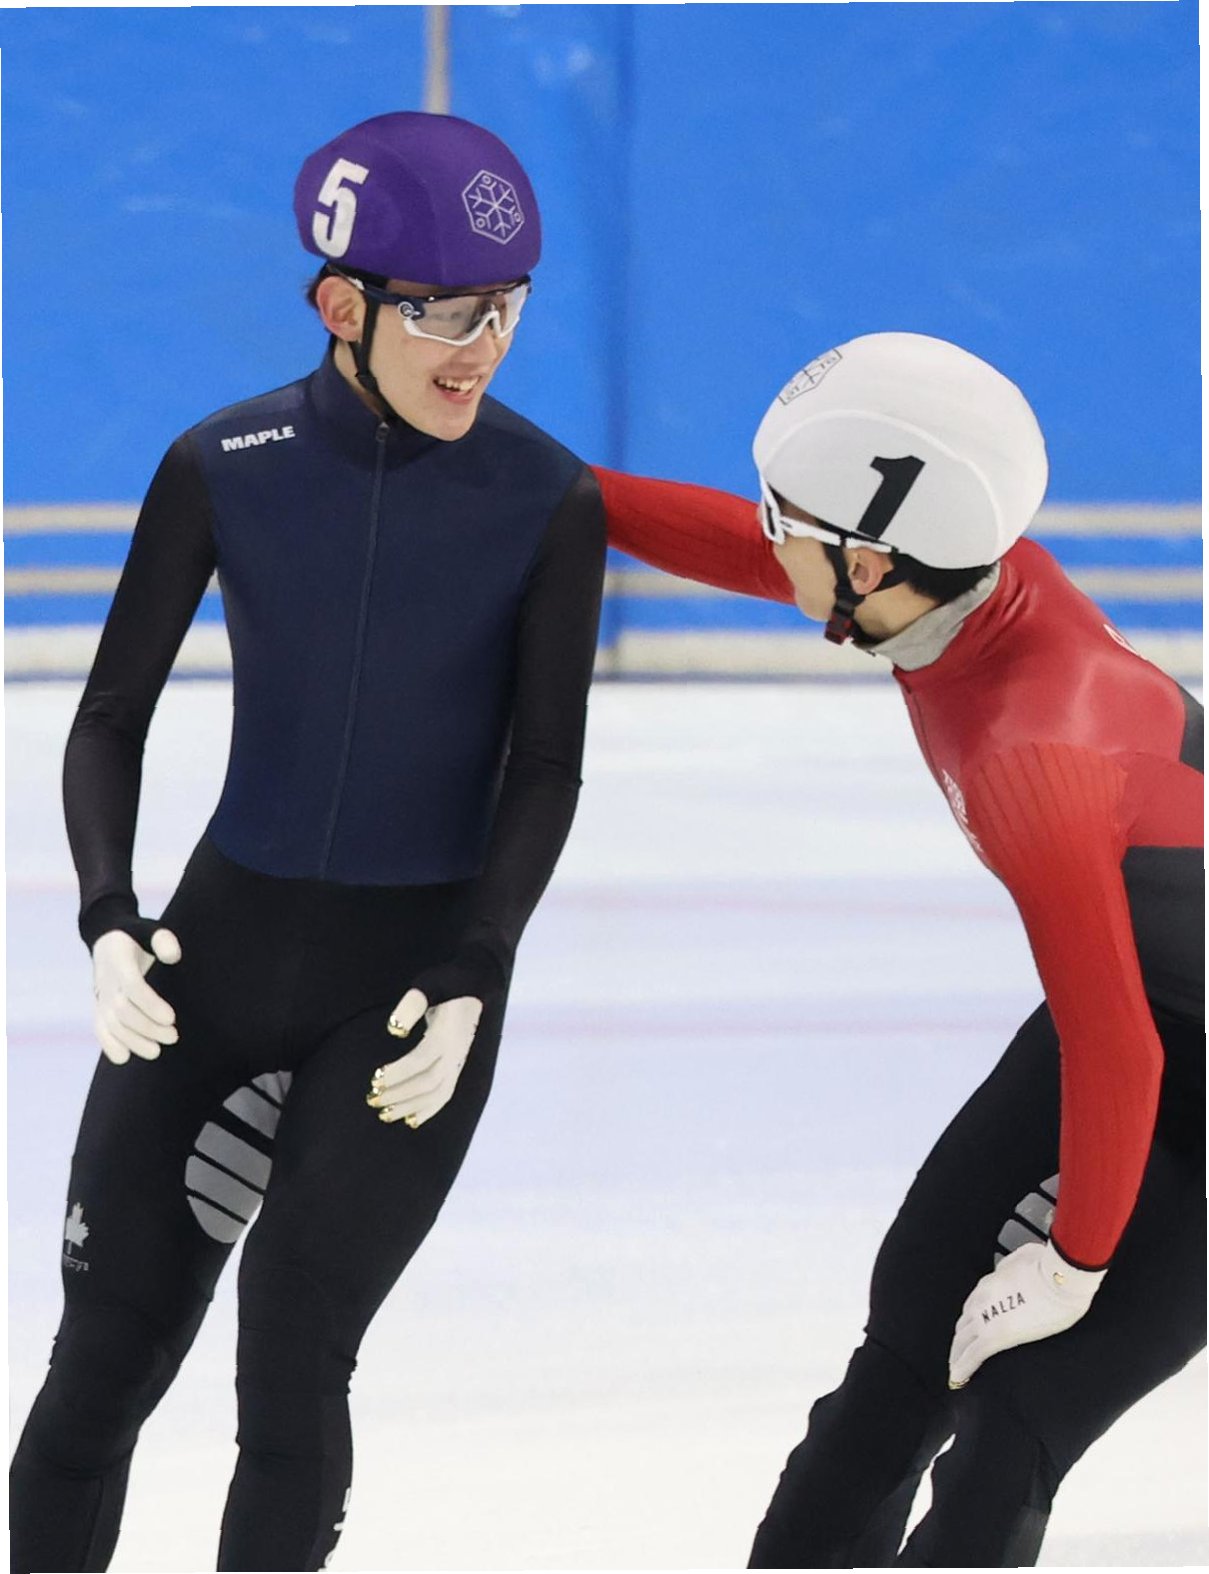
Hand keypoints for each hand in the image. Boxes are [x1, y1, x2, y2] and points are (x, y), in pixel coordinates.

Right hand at [91, 926, 181, 1064]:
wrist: (108, 938)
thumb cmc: (137, 936)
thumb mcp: (150, 930)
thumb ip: (163, 940)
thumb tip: (173, 956)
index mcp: (119, 959)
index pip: (133, 986)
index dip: (151, 1004)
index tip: (172, 1018)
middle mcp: (106, 979)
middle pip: (122, 1010)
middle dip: (147, 1027)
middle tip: (173, 1036)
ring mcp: (100, 994)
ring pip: (110, 1023)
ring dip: (132, 1040)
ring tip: (156, 1051)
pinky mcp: (98, 1005)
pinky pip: (98, 1027)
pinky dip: (108, 1044)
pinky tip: (124, 1058)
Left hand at [366, 988, 482, 1128]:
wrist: (477, 984)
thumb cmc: (447, 984)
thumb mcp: (428, 985)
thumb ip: (412, 1005)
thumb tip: (395, 1029)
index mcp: (447, 1034)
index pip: (420, 1060)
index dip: (398, 1072)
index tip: (374, 1079)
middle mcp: (455, 1052)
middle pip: (427, 1082)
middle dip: (399, 1094)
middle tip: (371, 1099)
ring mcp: (459, 1061)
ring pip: (437, 1094)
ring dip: (410, 1107)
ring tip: (384, 1114)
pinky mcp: (458, 1066)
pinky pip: (447, 1094)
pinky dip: (429, 1110)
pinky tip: (411, 1120)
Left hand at [948, 1239, 1105, 1387]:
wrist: (1061, 1275)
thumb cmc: (1050, 1265)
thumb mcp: (1023, 1259)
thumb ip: (1012, 1269)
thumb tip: (1012, 1273)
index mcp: (990, 1282)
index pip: (972, 1305)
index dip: (969, 1319)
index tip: (969, 1329)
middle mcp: (982, 1298)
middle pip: (963, 1324)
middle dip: (959, 1339)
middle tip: (957, 1353)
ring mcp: (986, 1316)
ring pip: (962, 1339)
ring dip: (957, 1354)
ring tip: (955, 1368)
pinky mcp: (996, 1335)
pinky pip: (973, 1354)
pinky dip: (963, 1367)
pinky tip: (957, 1378)